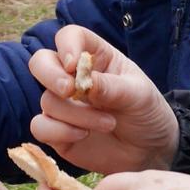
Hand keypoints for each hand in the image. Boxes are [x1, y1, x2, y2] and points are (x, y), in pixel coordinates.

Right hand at [27, 29, 178, 174]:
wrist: (150, 152)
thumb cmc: (146, 113)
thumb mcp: (138, 96)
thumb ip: (112, 87)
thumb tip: (84, 82)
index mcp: (95, 58)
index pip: (70, 36)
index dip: (66, 45)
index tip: (74, 65)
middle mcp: (73, 77)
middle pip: (41, 62)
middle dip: (50, 75)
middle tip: (69, 90)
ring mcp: (63, 105)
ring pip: (47, 100)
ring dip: (76, 114)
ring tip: (108, 123)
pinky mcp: (57, 132)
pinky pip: (40, 127)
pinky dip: (59, 131)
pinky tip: (84, 135)